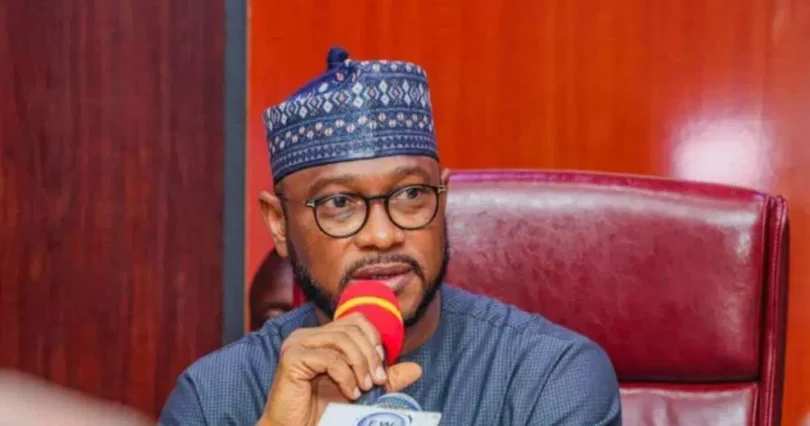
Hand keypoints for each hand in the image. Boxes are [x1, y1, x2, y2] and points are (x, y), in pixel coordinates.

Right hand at [257, 313, 421, 425]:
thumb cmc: (323, 411)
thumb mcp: (362, 390)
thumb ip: (385, 378)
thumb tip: (416, 369)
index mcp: (322, 337)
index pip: (356, 321)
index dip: (374, 340)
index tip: (381, 368)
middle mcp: (308, 335)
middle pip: (352, 328)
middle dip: (371, 355)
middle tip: (377, 381)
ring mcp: (297, 344)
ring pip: (342, 340)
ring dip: (361, 365)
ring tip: (364, 388)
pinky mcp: (291, 358)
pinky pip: (329, 358)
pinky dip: (346, 376)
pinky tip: (350, 393)